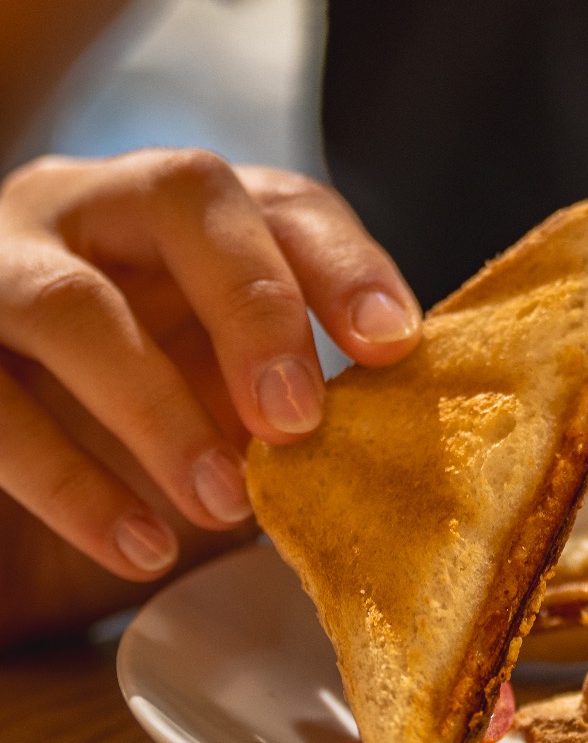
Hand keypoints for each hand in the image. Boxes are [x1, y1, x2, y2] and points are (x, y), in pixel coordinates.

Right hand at [0, 150, 421, 586]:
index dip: (342, 262)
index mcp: (178, 208)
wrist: (0, 472)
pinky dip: (72, 485)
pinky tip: (141, 546)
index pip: (279, 198)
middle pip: (180, 196)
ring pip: (69, 304)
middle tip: (296, 418)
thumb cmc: (126, 420)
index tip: (392, 343)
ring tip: (224, 501)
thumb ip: (281, 399)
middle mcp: (86, 203)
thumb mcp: (214, 395)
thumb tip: (382, 452)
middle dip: (252, 304)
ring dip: (157, 409)